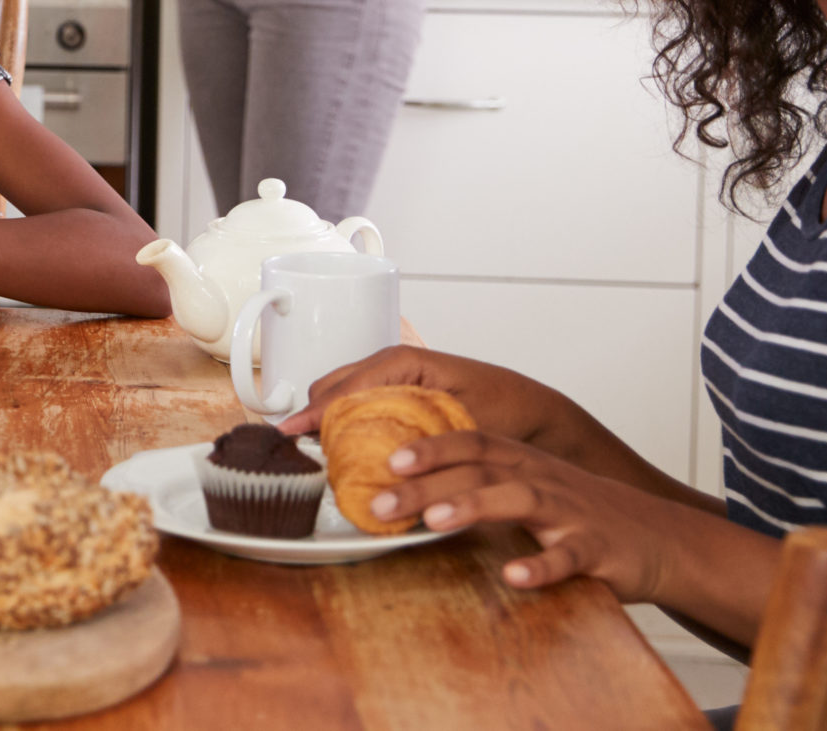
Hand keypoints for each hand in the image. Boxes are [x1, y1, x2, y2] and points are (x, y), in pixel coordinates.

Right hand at [280, 346, 575, 450]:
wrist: (536, 416)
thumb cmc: (506, 411)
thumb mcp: (459, 422)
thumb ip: (415, 433)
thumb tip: (376, 463)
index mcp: (401, 362)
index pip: (341, 387)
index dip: (313, 414)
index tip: (290, 435)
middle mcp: (391, 365)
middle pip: (331, 387)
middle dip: (313, 416)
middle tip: (303, 454)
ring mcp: (393, 378)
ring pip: (340, 395)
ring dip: (327, 421)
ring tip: (318, 454)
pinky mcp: (399, 394)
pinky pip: (358, 404)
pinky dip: (345, 423)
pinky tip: (346, 449)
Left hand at [351, 427, 685, 602]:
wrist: (661, 538)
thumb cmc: (581, 514)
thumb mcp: (529, 489)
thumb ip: (477, 487)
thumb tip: (406, 495)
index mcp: (523, 463)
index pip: (470, 443)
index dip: (429, 447)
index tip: (386, 458)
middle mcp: (543, 479)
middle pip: (480, 470)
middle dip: (427, 484)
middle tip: (378, 503)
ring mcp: (572, 512)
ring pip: (520, 499)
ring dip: (473, 506)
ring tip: (434, 522)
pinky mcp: (599, 549)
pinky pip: (569, 556)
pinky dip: (542, 565)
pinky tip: (515, 575)